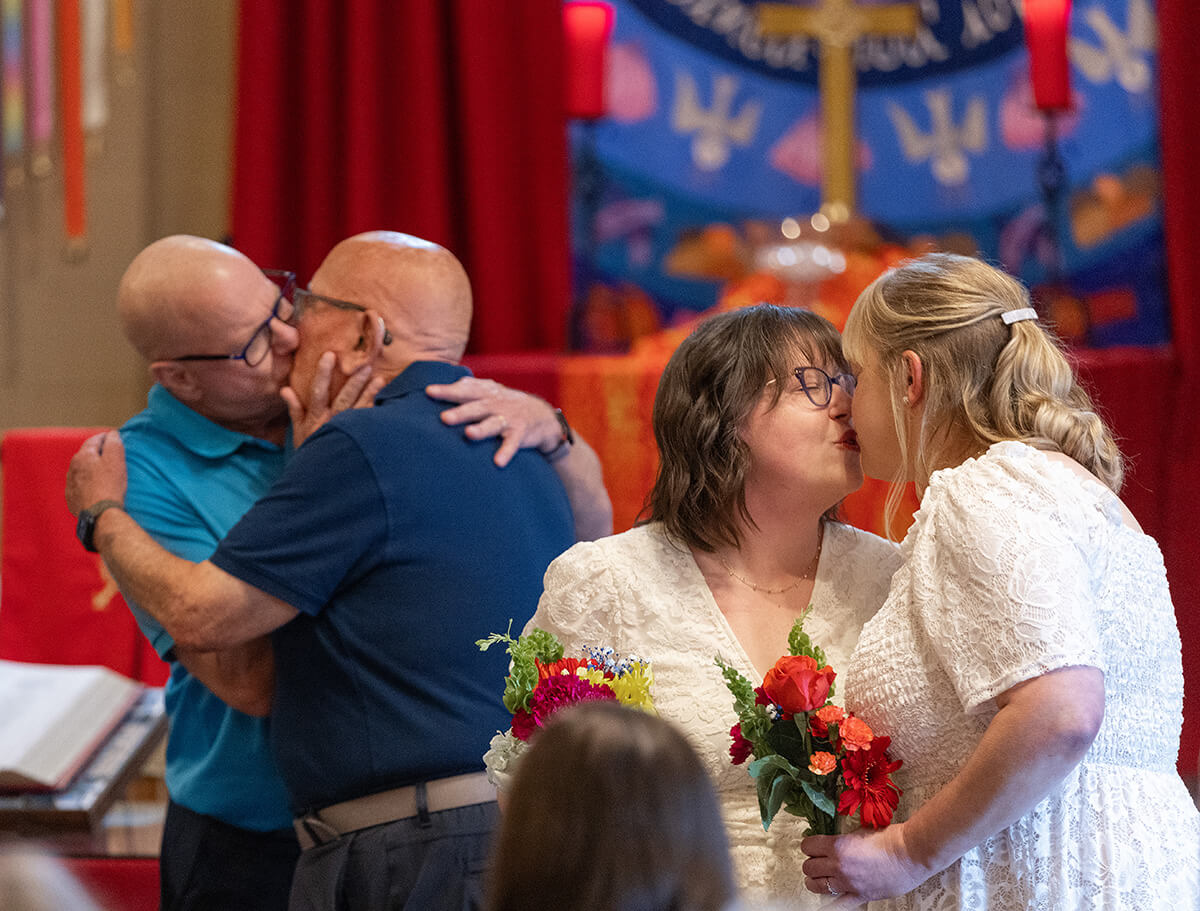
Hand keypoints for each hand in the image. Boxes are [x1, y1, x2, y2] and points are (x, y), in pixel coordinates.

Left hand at [65, 430, 127, 515]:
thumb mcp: (116, 460)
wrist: (100, 514)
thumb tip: (112, 434)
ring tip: (104, 473)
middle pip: (86, 455)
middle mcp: (72, 468)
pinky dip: (87, 483)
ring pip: (81, 471)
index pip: (94, 440)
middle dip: (98, 453)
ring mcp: (70, 484)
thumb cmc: (109, 486)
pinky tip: (97, 488)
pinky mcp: (72, 498)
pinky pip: (79, 486)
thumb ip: (114, 443)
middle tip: (111, 455)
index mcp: (82, 456)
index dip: (106, 437)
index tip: (114, 437)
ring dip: (91, 469)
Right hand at [281, 352, 386, 446]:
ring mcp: (346, 431)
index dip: (323, 373)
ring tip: (380, 380)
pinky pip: (368, 424)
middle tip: (365, 365)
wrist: (320, 477)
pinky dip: (376, 413)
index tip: (329, 355)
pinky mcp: (358, 439)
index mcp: (316, 417)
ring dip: (370, 394)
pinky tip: (387, 402)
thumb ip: (295, 409)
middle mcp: (332, 422)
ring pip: (360, 409)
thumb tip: (286, 389)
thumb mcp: (297, 431)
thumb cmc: (309, 451)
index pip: (318, 391)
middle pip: (344, 398)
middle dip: (354, 381)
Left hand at [426, 376, 563, 467]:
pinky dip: (506, 452)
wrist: (542, 416)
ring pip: (493, 424)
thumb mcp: (491, 392)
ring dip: (481, 430)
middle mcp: (496, 404)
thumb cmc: (506, 404)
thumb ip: (470, 388)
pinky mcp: (520, 434)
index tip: (428, 392)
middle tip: (444, 418)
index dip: (447, 391)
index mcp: (486, 393)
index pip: (465, 390)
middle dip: (461, 412)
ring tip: (469, 435)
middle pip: (476, 407)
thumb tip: (444, 384)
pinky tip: (498, 462)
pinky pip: (512, 444)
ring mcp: (509, 419)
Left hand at [801, 824, 929, 904]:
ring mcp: (848, 883)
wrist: (911, 853)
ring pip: (817, 885)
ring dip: (815, 880)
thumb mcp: (860, 831)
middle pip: (809, 867)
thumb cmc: (891, 839)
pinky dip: (829, 906)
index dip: (809, 845)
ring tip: (817, 878)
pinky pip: (838, 906)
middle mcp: (838, 865)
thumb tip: (835, 843)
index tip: (812, 845)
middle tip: (817, 860)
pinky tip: (823, 906)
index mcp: (837, 845)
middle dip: (811, 862)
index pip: (808, 846)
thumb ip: (844, 840)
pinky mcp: (860, 896)